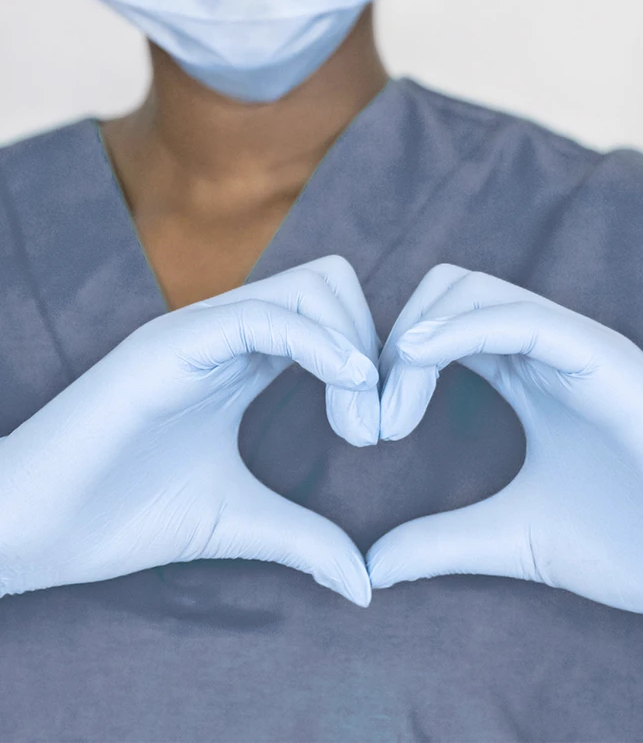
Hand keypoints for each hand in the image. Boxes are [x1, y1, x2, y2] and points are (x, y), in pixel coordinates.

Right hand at [0, 256, 378, 606]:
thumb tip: (365, 585)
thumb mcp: (238, 521)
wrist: (30, 530)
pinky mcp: (170, 346)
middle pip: (331, 285)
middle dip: (375, 343)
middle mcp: (225, 333)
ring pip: (310, 287)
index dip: (372, 362)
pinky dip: (320, 345)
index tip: (381, 431)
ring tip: (359, 426)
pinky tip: (346, 391)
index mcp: (241, 361)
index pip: (330, 317)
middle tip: (376, 425)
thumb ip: (304, 538)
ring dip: (356, 345)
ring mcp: (198, 332)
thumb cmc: (122, 516)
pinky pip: (262, 317)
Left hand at [368, 264, 642, 645]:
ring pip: (472, 291)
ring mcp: (579, 346)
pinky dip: (459, 330)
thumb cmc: (629, 547)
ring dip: (415, 339)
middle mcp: (548, 349)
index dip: (392, 364)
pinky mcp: (607, 358)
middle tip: (370, 420)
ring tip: (392, 414)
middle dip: (392, 344)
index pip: (440, 328)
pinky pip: (520, 318)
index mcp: (527, 376)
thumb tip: (371, 566)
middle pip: (444, 293)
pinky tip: (418, 362)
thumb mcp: (509, 537)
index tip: (363, 427)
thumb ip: (441, 540)